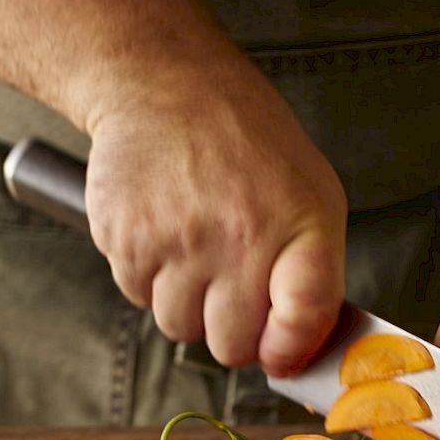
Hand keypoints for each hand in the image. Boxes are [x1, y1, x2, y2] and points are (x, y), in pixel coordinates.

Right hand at [83, 60, 347, 376]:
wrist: (166, 86)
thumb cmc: (248, 145)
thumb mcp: (313, 195)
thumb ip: (315, 276)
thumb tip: (300, 352)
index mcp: (297, 224)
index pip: (303, 319)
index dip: (291, 350)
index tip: (282, 353)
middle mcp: (238, 236)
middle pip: (232, 346)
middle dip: (234, 331)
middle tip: (233, 288)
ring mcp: (176, 241)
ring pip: (179, 329)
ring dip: (188, 305)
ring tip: (197, 250)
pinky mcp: (124, 240)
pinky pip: (138, 297)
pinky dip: (150, 278)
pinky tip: (165, 233)